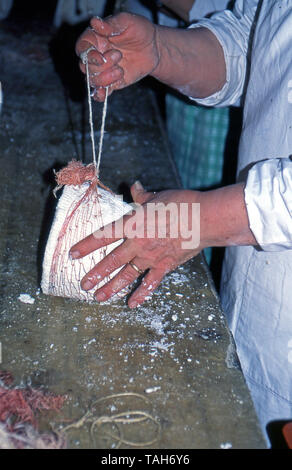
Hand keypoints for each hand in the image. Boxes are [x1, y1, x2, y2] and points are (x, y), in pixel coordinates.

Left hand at [69, 183, 201, 307]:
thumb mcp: (157, 196)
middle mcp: (137, 243)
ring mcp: (151, 257)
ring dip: (112, 287)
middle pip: (111, 261)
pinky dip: (141, 295)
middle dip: (96, 274)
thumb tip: (134, 185)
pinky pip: (150, 283)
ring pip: (127, 275)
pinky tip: (132, 304)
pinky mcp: (165, 266)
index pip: (103, 236)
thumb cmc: (181, 204)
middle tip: (83, 284)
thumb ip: (142, 195)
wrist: (203, 219)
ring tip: (99, 297)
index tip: (72, 254)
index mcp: (132, 224)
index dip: (86, 245)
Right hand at [75, 13, 159, 100]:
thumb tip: (94, 22)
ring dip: (105, 78)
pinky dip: (100, 95)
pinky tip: (104, 93)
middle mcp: (96, 55)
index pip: (82, 48)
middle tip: (119, 56)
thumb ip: (111, 23)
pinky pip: (101, 92)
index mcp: (96, 38)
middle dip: (101, 66)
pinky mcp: (112, 82)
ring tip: (121, 70)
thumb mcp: (127, 21)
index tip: (100, 58)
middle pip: (85, 67)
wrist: (154, 47)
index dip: (88, 55)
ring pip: (92, 80)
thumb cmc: (140, 30)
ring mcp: (103, 70)